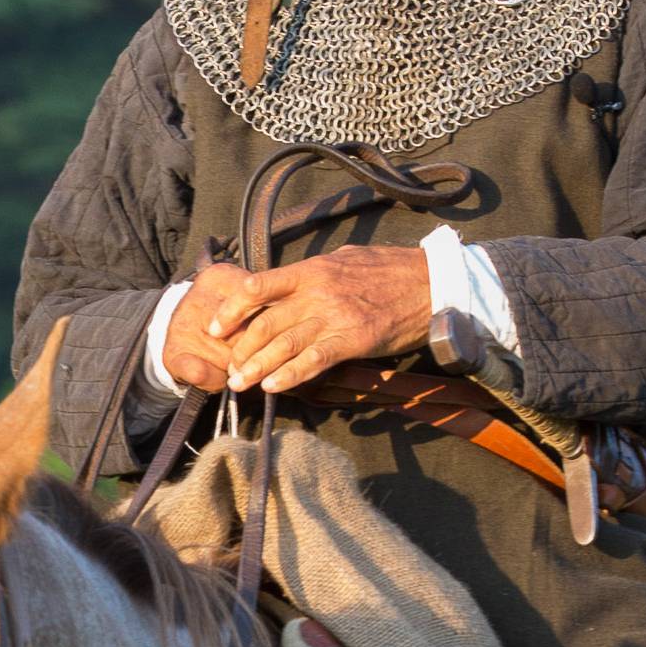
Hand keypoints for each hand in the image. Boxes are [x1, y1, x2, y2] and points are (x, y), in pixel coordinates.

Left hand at [161, 248, 431, 398]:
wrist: (430, 284)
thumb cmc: (390, 271)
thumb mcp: (345, 259)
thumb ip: (315, 273)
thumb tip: (292, 282)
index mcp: (311, 269)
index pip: (257, 286)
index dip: (231, 309)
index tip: (215, 327)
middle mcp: (316, 292)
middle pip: (265, 322)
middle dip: (241, 348)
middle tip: (227, 368)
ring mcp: (333, 316)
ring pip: (284, 344)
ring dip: (257, 367)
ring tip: (239, 383)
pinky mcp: (351, 340)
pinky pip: (313, 361)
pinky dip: (290, 375)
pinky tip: (273, 387)